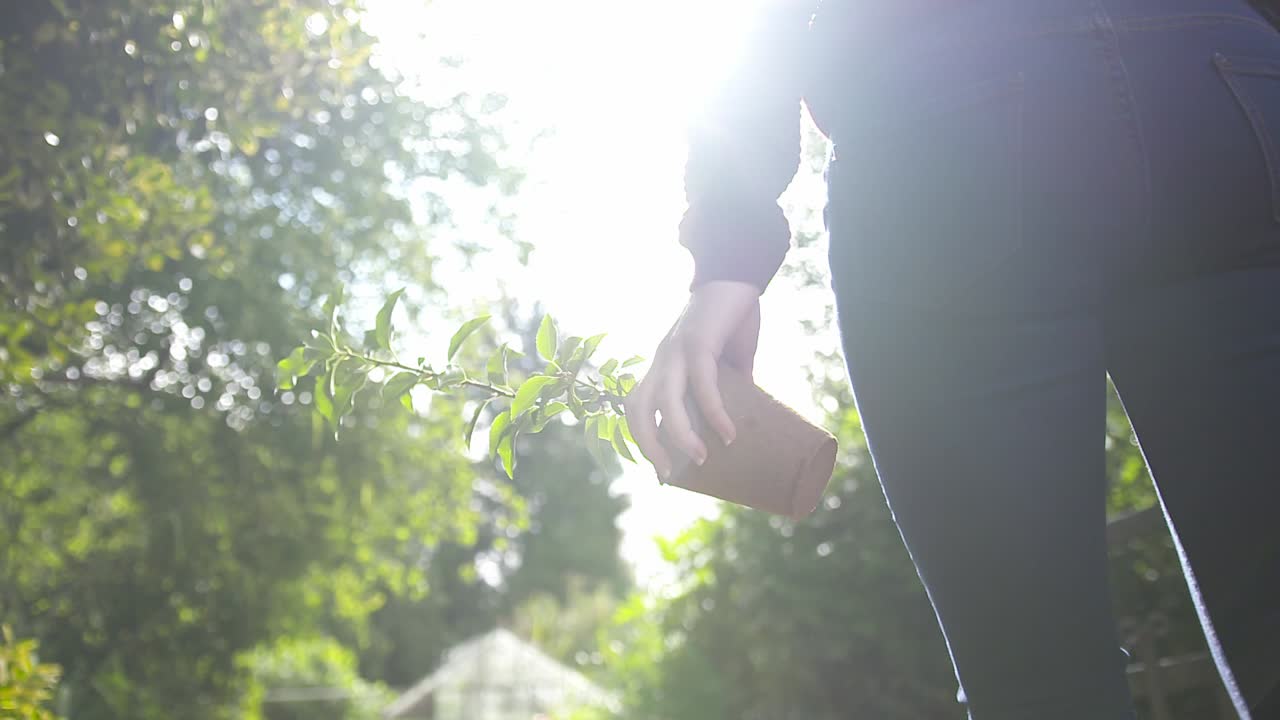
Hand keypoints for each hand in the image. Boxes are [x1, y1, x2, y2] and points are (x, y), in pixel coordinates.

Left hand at [624, 280, 760, 480]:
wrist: (737, 276)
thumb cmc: (731, 318)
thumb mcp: (729, 362)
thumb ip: (730, 387)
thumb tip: (742, 418)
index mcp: (664, 365)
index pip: (638, 406)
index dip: (642, 437)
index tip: (659, 467)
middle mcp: (662, 360)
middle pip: (637, 408)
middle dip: (647, 444)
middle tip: (666, 474)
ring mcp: (676, 351)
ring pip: (664, 401)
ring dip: (679, 435)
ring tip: (700, 458)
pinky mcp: (698, 343)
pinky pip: (702, 384)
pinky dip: (713, 411)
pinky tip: (728, 433)